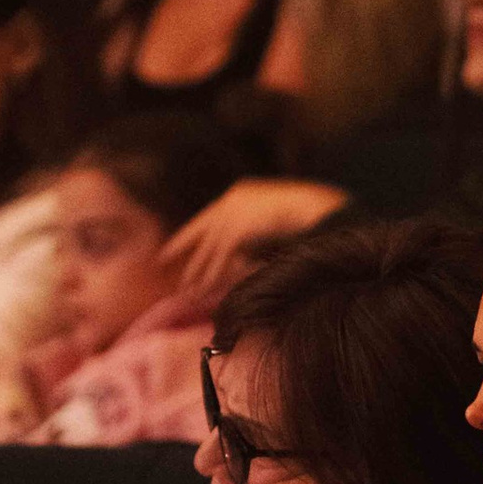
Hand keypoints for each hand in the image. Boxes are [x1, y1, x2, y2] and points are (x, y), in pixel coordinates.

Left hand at [159, 179, 346, 305]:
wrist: (318, 208)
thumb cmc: (309, 214)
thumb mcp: (277, 221)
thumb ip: (258, 234)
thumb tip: (249, 255)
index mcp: (241, 194)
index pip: (210, 215)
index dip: (192, 232)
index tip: (173, 246)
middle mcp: (233, 200)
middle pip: (203, 229)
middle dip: (183, 246)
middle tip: (164, 260)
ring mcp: (235, 213)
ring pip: (210, 247)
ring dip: (199, 269)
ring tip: (187, 289)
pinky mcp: (239, 228)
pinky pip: (221, 257)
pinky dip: (214, 274)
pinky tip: (206, 288)